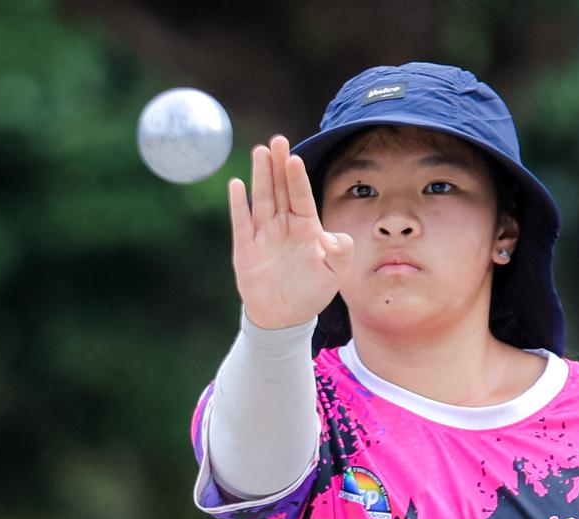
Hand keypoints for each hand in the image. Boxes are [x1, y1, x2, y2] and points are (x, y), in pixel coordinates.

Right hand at [228, 135, 353, 329]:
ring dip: (260, 176)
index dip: (297, 178)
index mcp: (307, 227)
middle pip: (280, 189)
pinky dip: (238, 204)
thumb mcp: (335, 274)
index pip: (301, 196)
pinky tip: (236, 184)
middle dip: (278, 165)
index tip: (295, 158)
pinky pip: (241, 221)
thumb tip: (334, 236)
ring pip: (262, 198)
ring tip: (259, 152)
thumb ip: (341, 252)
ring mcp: (264, 234)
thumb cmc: (312, 292)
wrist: (285, 317)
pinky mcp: (245, 247)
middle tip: (277, 140)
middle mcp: (285, 224)